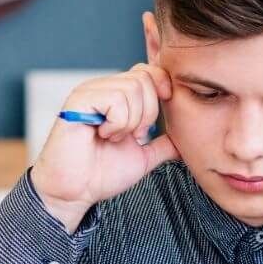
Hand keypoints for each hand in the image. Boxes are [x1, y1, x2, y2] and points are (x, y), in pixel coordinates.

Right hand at [30, 65, 180, 231]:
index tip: (157, 120)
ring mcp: (89, 92)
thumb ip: (163, 145)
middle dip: (148, 113)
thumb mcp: (142, 157)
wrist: (75, 192)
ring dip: (131, 121)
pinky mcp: (78, 100)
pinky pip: (115, 100)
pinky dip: (117, 123)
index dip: (161, 87)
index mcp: (116, 96)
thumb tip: (188, 141)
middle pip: (145, 78)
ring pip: (133, 88)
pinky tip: (103, 135)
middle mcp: (102, 88)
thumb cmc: (101, 174)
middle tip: (133, 136)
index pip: (147, 71)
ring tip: (114, 138)